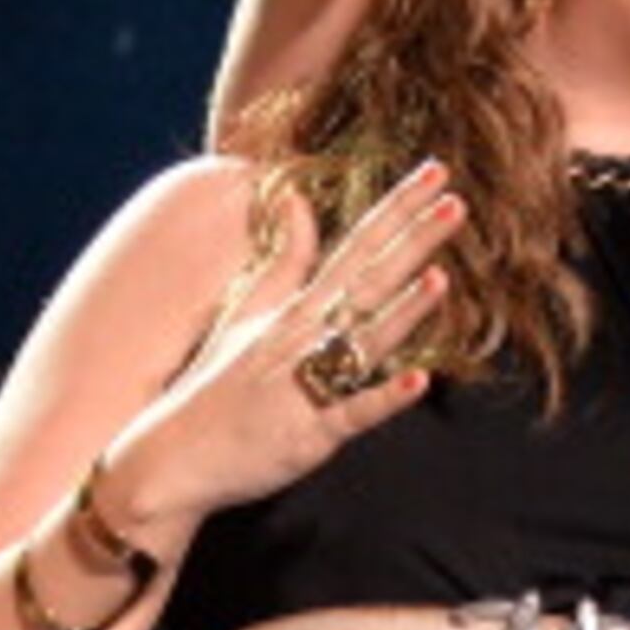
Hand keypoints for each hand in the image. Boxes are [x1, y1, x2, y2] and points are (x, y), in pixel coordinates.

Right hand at [95, 162, 458, 536]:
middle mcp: (305, 338)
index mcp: (297, 308)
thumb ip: (283, 260)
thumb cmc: (215, 387)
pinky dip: (382, 399)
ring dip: (403, 310)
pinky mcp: (309, 434)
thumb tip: (297, 200)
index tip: (435, 172)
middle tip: (455, 203)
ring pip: (364, 341)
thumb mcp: (246, 312)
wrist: (174, 457)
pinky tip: (418, 382)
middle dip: (412, 242)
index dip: (397, 209)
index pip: (356, 245)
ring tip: (441, 276)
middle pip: (368, 281)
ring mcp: (307, 386)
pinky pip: (351, 413)